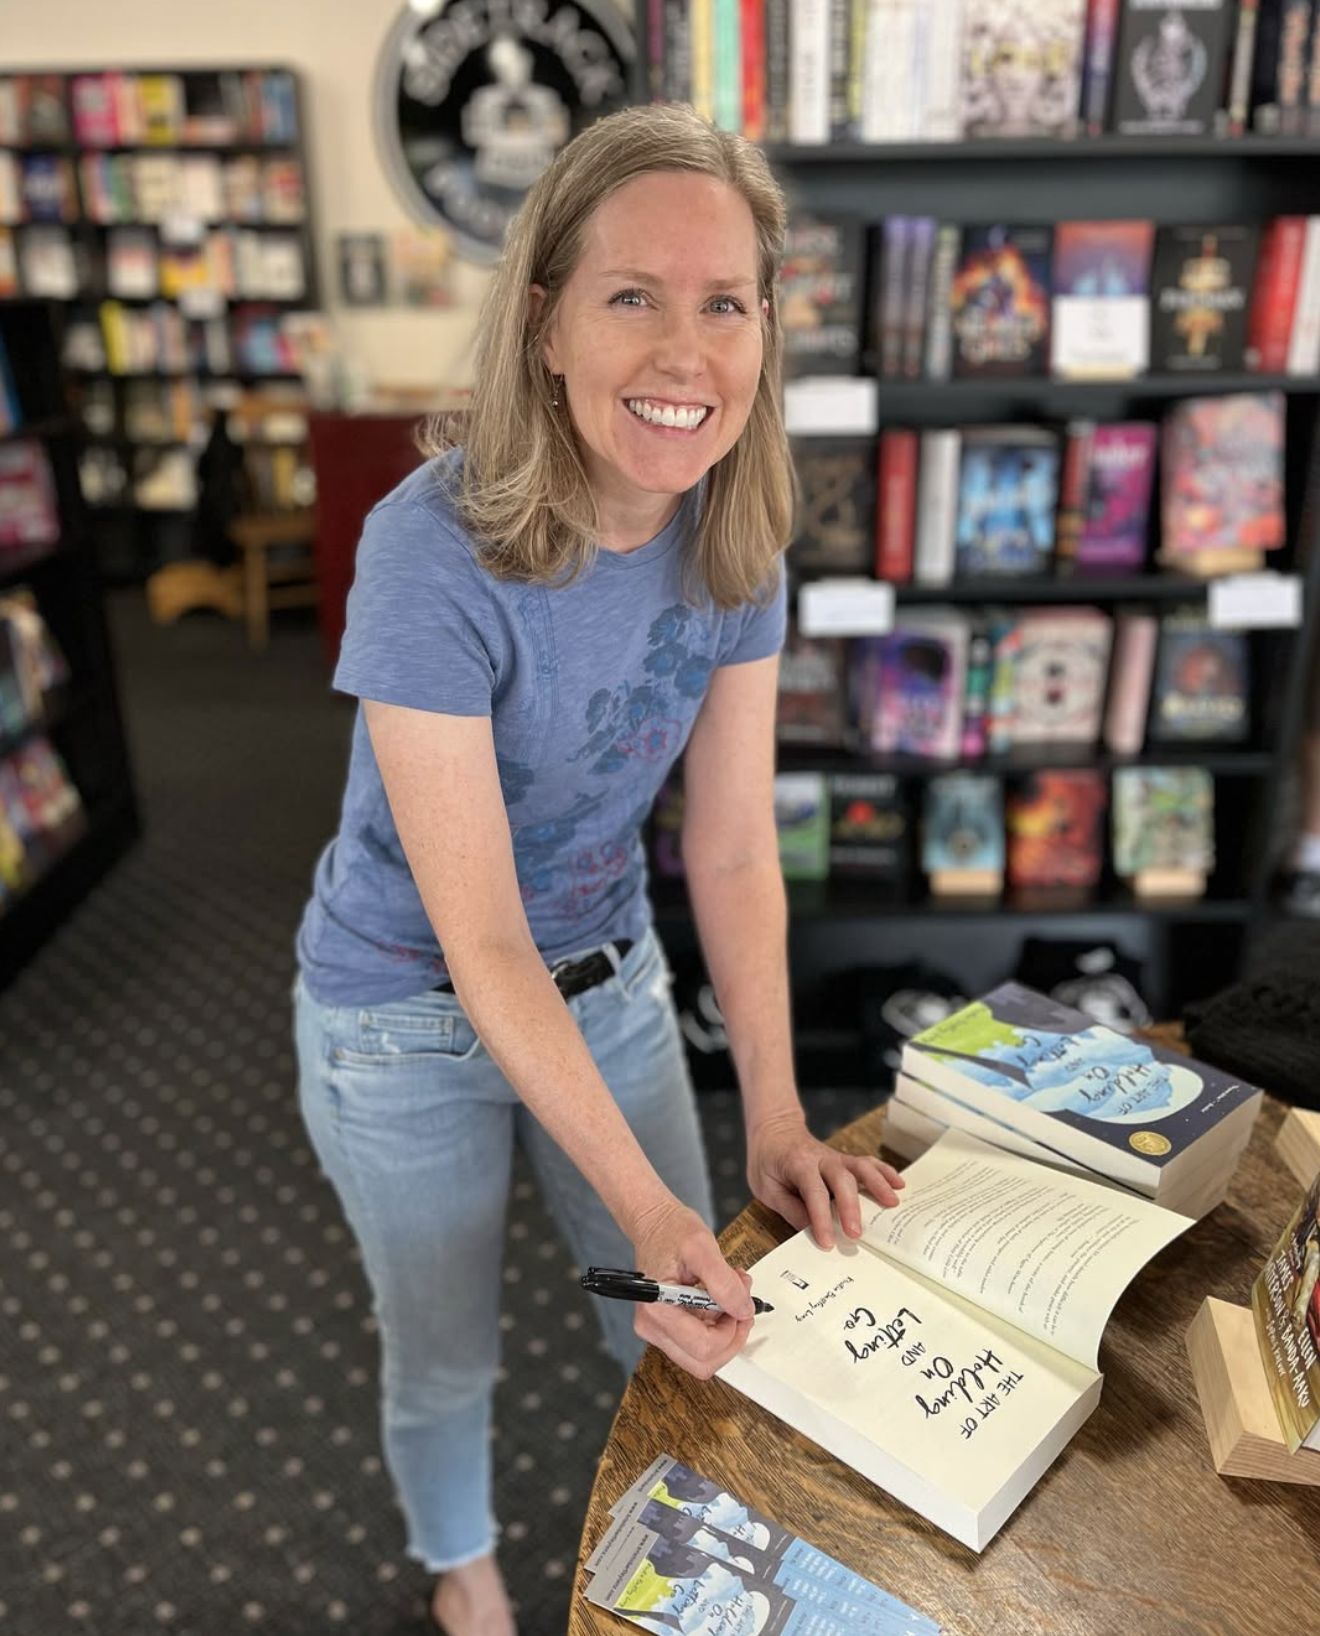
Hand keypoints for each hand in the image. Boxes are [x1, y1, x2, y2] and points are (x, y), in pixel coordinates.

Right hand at [628, 1196, 756, 1380]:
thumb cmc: (671, 1230)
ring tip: (733, 1295)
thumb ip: (723, 1281)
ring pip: (703, 1357)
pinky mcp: (668, 1328)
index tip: (742, 1307)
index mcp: (657, 1309)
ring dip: (726, 1331)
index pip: (702, 1347)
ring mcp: (658, 1330)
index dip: (731, 1332)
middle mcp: (653, 1326)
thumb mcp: (702, 1247)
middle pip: (703, 1362)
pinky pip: (699, 1343)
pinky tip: (722, 1299)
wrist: (655, 1224)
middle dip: (731, 1337)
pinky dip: (717, 1326)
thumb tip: (742, 1310)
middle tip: (743, 1307)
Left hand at [747, 1110, 903, 1249]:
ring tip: (892, 1204)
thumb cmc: (768, 1161)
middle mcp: (821, 1158)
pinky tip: (898, 1185)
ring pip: (861, 1167)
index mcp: (797, 1164)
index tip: (828, 1242)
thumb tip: (811, 1231)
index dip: (821, 1218)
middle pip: (842, 1179)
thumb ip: (789, 1208)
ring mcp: (836, 1158)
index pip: (813, 1192)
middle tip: (856, 1234)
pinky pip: (867, 1164)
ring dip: (878, 1184)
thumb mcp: (766, 1187)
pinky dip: (884, 1172)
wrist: (774, 1130)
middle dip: (851, 1207)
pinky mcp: (845, 1161)